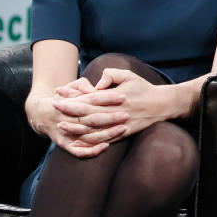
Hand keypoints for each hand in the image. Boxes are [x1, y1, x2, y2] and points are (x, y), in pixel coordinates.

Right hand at [26, 90, 128, 158]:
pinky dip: (91, 150)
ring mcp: (65, 132)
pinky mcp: (63, 144)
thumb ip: (82, 85)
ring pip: (87, 135)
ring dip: (106, 133)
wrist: (41, 114)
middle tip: (126, 114)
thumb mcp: (70, 86)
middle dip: (110, 117)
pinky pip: (78, 151)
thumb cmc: (64, 98)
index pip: (91, 99)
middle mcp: (66, 118)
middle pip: (91, 118)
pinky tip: (106, 146)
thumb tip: (92, 88)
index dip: (108, 98)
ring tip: (123, 128)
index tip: (123, 96)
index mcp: (69, 102)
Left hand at [52, 69, 167, 139]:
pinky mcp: (122, 134)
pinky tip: (77, 142)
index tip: (59, 93)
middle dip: (69, 110)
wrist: (162, 105)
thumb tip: (96, 83)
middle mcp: (115, 111)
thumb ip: (110, 74)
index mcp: (115, 97)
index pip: (89, 97)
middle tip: (53, 108)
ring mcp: (118, 124)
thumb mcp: (129, 75)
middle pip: (87, 113)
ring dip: (75, 128)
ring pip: (93, 129)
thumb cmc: (144, 88)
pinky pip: (103, 140)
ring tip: (61, 125)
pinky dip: (89, 142)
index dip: (72, 95)